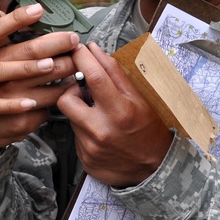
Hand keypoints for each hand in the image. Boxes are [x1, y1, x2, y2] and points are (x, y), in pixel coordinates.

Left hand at [56, 42, 172, 186]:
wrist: (154, 170)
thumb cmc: (149, 129)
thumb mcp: (140, 99)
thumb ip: (115, 74)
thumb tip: (95, 50)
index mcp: (120, 111)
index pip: (93, 77)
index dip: (82, 58)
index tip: (78, 49)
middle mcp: (102, 130)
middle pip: (66, 98)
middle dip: (71, 90)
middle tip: (84, 90)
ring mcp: (91, 147)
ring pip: (69, 118)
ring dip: (79, 110)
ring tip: (96, 113)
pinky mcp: (84, 159)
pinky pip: (75, 136)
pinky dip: (84, 130)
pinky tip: (99, 132)